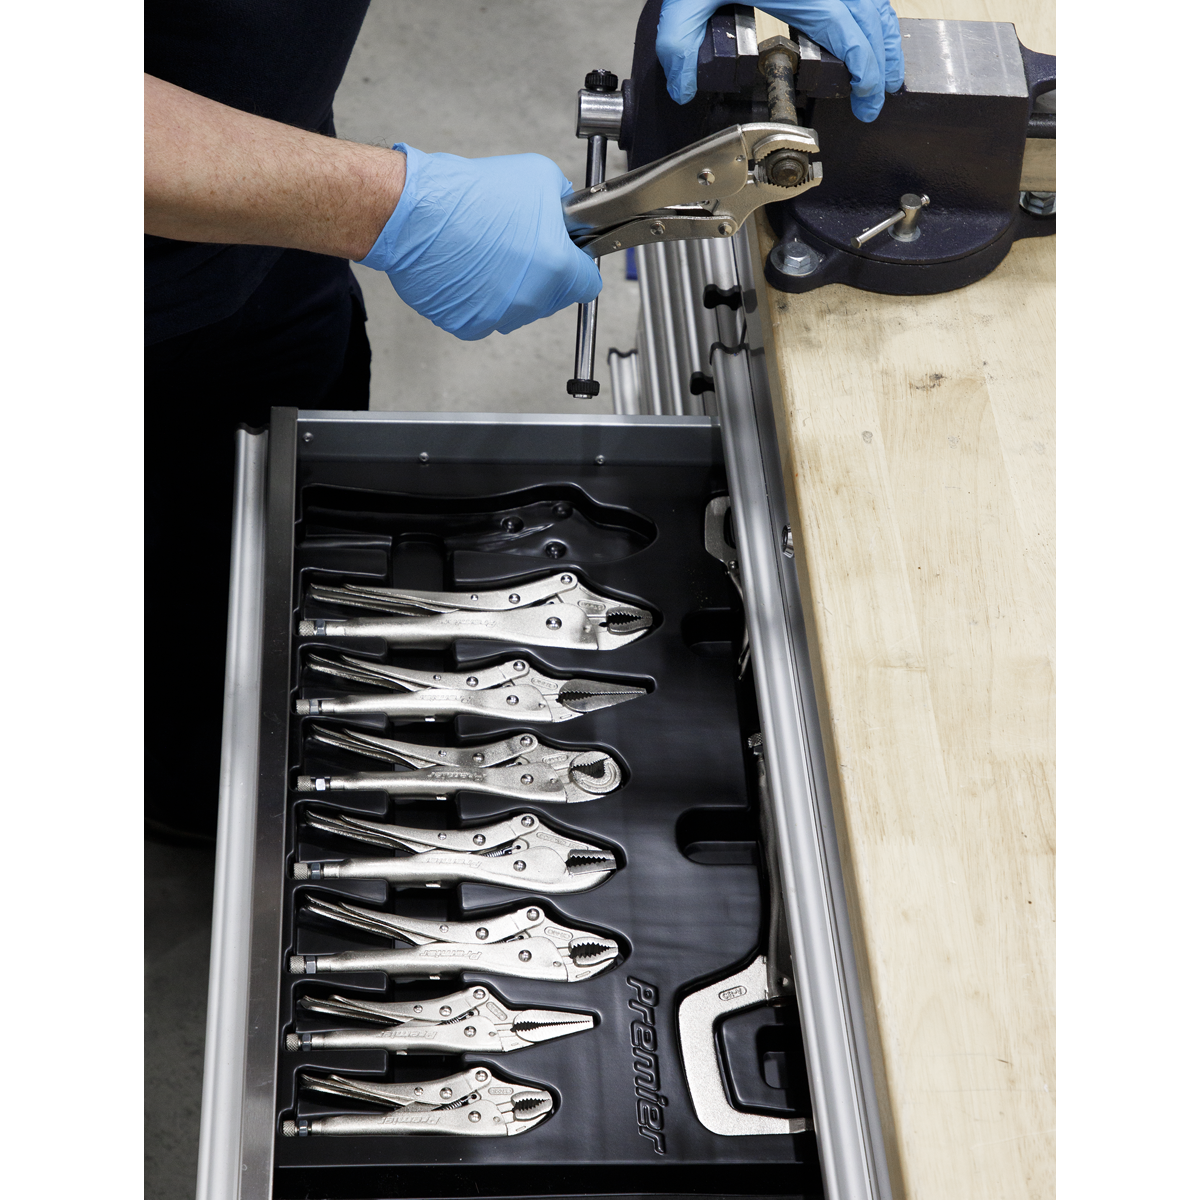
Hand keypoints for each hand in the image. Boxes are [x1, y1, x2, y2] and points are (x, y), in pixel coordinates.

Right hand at [361, 145, 601, 340]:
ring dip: (511, 287)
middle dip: (543, 274)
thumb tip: (568, 214)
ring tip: (487, 252)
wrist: (416, 212)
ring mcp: (499, 317)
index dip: (578, 264)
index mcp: (557, 268)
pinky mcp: (469, 325)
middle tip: (518, 244)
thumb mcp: (540, 176)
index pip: (588, 283)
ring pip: (518, 308)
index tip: (567, 254)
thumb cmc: (470, 196)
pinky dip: (479, 297)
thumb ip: (564, 203)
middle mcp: (531, 300)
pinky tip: (468, 268)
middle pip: (552, 297)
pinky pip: (485, 316)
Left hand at [656, 0, 903, 122]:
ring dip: (884, 38)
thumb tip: (682, 91)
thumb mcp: (686, 0)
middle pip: (873, 24)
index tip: (867, 103)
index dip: (866, 74)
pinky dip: (875, 13)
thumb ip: (679, 44)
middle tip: (878, 100)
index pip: (851, 40)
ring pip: (876, 3)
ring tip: (886, 72)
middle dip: (883, 65)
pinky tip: (870, 32)